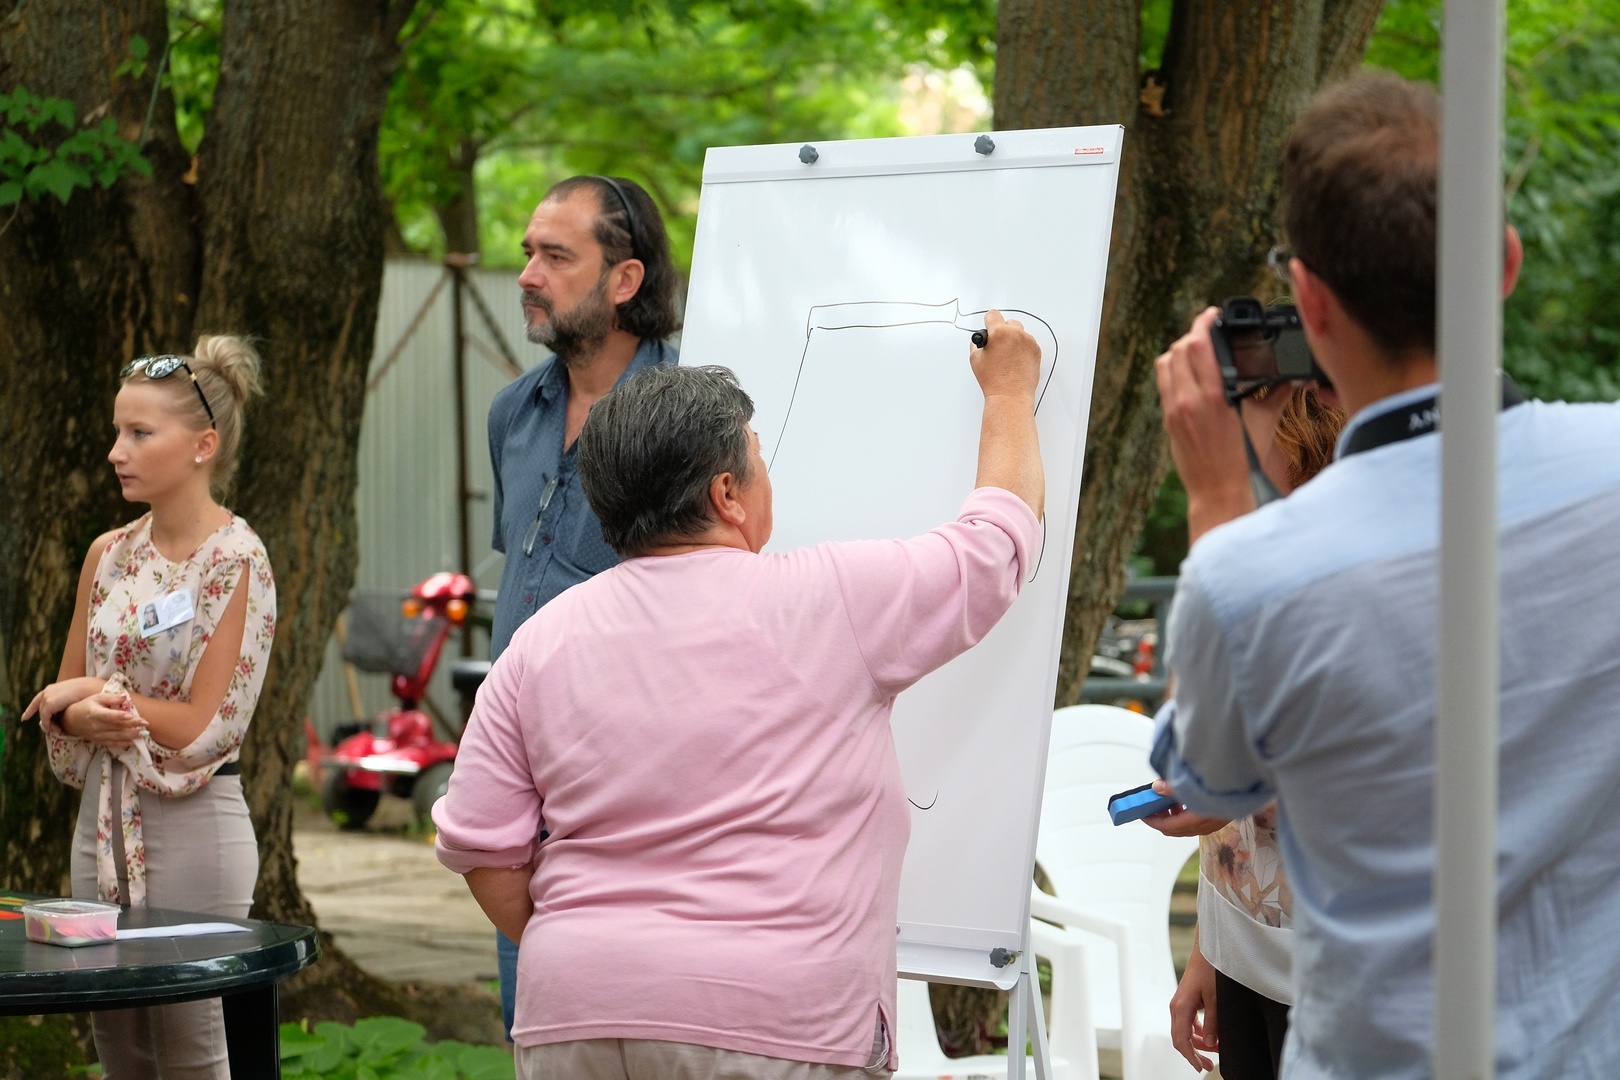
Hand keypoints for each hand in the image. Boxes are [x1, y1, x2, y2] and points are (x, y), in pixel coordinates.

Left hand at [22, 677, 107, 727]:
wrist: (94, 687)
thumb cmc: (90, 690)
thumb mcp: (74, 695)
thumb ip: (66, 701)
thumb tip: (64, 711)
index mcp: (52, 688)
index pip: (37, 700)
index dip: (30, 710)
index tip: (24, 718)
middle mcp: (47, 692)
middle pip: (41, 710)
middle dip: (45, 721)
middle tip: (53, 729)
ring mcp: (47, 697)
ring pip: (43, 716)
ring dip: (50, 725)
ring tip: (59, 731)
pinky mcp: (50, 704)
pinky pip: (46, 719)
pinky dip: (50, 725)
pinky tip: (57, 730)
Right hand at [58, 692, 147, 749]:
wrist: (71, 720)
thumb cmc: (87, 706)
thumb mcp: (97, 698)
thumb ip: (112, 698)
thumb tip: (125, 697)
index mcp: (94, 714)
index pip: (108, 716)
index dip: (119, 716)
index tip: (131, 716)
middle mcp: (96, 726)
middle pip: (116, 726)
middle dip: (132, 725)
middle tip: (145, 723)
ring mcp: (97, 735)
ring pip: (116, 737)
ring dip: (131, 735)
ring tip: (143, 733)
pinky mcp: (99, 741)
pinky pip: (112, 744)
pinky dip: (123, 743)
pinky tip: (134, 742)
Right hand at [970, 309, 1040, 402]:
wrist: (1010, 395)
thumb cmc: (994, 380)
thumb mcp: (975, 359)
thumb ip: (977, 344)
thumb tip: (981, 340)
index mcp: (1000, 333)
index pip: (993, 315)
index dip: (988, 321)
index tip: (989, 326)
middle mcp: (1016, 334)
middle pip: (1009, 322)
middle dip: (1002, 331)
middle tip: (998, 345)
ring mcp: (1029, 342)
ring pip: (1019, 333)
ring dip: (1013, 340)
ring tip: (1007, 357)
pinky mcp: (1036, 351)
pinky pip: (1028, 343)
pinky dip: (1022, 349)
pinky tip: (1015, 361)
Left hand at [1141, 779, 1229, 836]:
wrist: (1249, 792)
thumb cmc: (1224, 789)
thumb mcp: (1195, 787)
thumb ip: (1174, 788)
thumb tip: (1156, 787)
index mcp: (1195, 821)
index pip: (1166, 826)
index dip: (1151, 820)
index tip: (1141, 813)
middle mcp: (1201, 827)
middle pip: (1173, 829)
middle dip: (1159, 818)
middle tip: (1150, 805)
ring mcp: (1208, 826)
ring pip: (1182, 827)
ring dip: (1170, 816)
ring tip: (1164, 800)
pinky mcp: (1214, 821)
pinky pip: (1192, 822)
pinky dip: (1182, 814)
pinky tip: (1180, 800)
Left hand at [1155, 308, 1286, 543]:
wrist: (1218, 492)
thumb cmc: (1242, 462)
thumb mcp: (1261, 425)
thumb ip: (1274, 397)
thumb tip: (1292, 380)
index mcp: (1212, 398)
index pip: (1197, 345)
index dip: (1203, 323)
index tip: (1212, 315)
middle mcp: (1187, 401)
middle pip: (1178, 349)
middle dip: (1192, 335)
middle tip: (1208, 332)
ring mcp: (1174, 410)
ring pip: (1166, 363)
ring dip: (1179, 350)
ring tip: (1196, 349)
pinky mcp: (1168, 420)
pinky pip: (1164, 383)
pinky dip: (1173, 370)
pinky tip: (1187, 372)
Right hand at [1169, 938, 1219, 1070]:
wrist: (1208, 951)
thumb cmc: (1209, 969)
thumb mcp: (1215, 998)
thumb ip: (1212, 1022)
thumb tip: (1210, 1043)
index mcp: (1180, 1007)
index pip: (1181, 1040)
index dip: (1190, 1057)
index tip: (1201, 1067)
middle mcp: (1177, 1007)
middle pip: (1180, 1038)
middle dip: (1194, 1054)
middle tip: (1208, 1066)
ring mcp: (1180, 1004)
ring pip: (1184, 1032)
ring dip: (1197, 1044)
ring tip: (1213, 1051)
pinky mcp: (1187, 1001)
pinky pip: (1189, 1023)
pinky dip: (1198, 1033)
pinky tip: (1209, 1036)